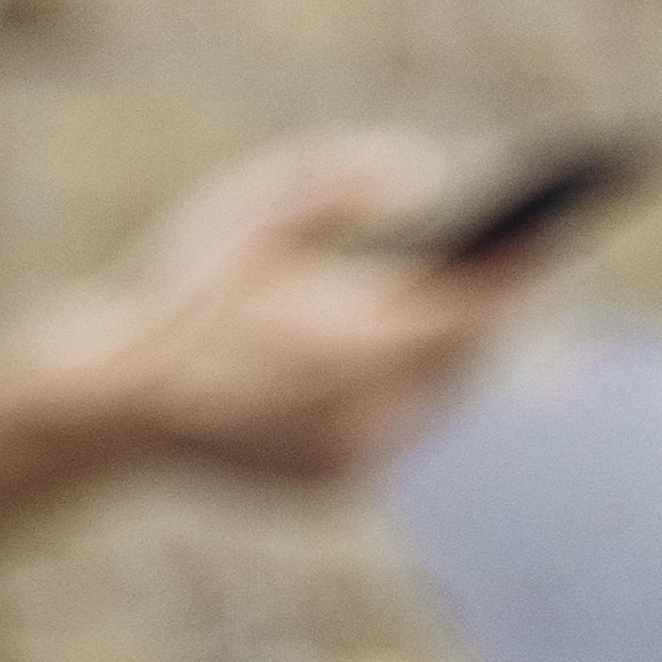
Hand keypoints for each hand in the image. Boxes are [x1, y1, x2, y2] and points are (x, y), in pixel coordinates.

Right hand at [24, 127, 544, 485]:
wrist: (110, 403)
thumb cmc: (181, 293)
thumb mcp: (257, 209)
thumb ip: (345, 178)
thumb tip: (433, 176)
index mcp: (358, 342)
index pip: (477, 308)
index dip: (520, 271)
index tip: (551, 231)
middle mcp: (370, 413)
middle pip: (467, 358)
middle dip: (485, 310)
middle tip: (513, 260)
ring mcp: (353, 458)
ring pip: (439, 401)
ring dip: (448, 354)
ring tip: (463, 303)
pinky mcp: (333, 485)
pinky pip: (396, 432)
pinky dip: (401, 393)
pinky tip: (391, 357)